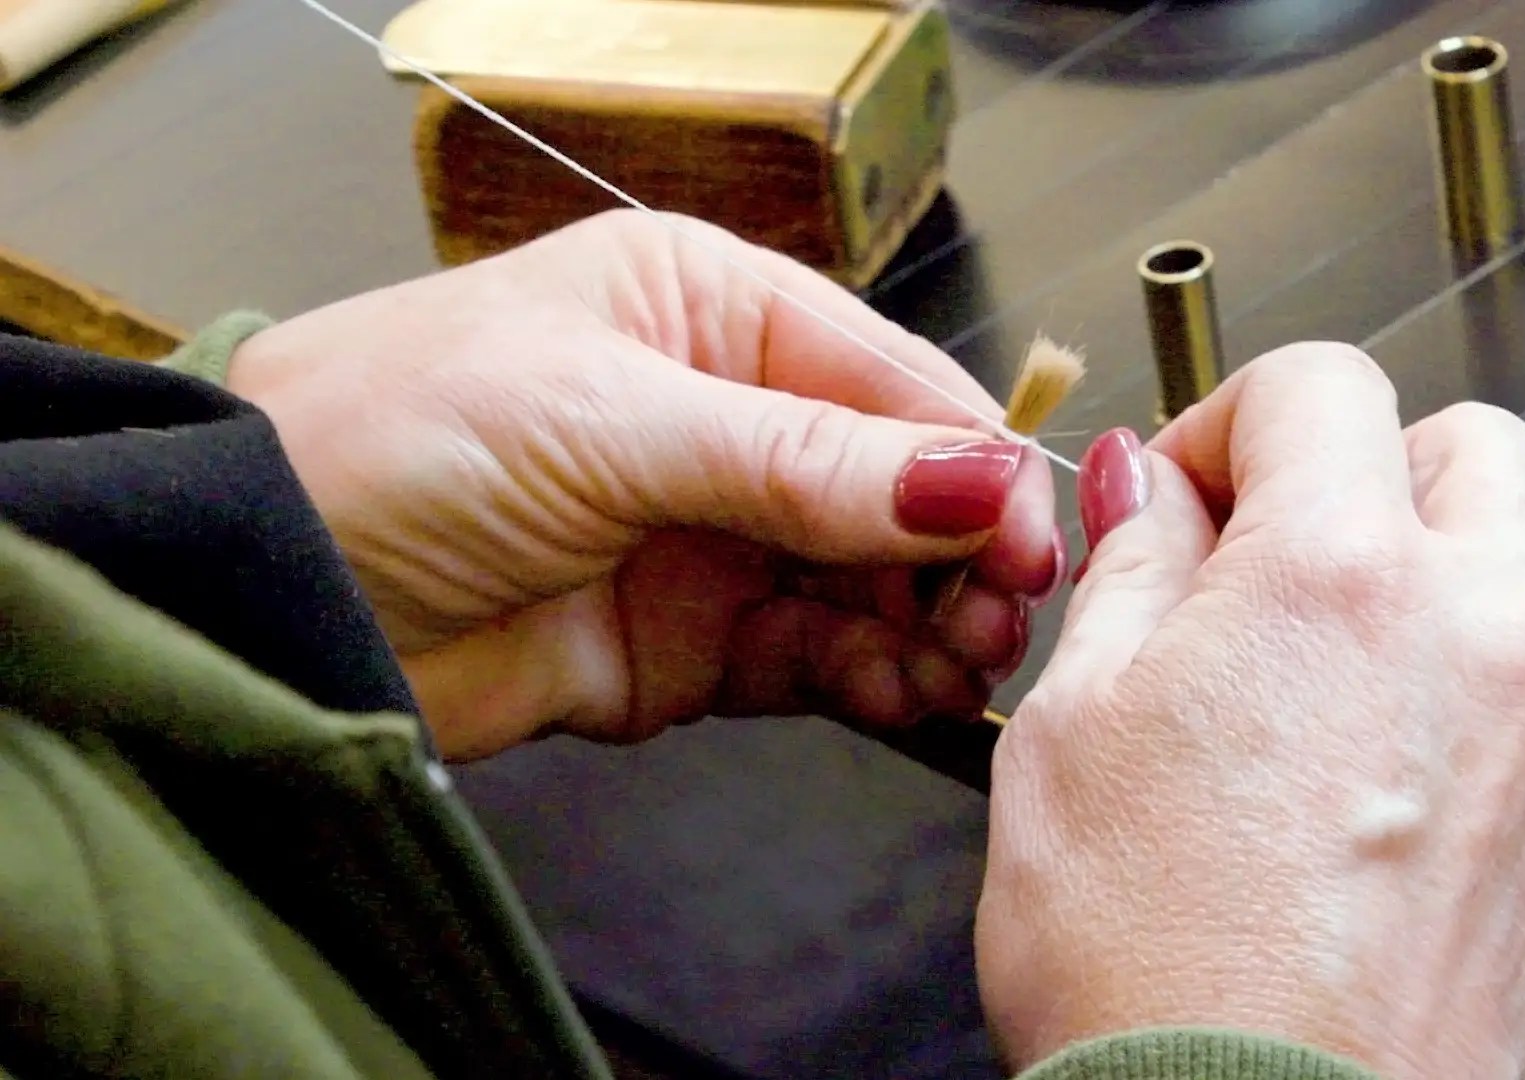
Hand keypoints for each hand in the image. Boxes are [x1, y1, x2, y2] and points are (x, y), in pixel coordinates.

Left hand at [226, 209, 1060, 759]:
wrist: (265, 582)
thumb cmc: (391, 435)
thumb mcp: (616, 421)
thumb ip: (805, 464)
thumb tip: (976, 478)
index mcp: (710, 310)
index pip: (888, 383)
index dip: (970, 463)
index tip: (1027, 542)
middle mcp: (723, 416)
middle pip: (897, 490)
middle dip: (958, 556)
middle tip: (994, 621)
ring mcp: (710, 535)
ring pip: (868, 583)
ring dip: (922, 626)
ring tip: (950, 666)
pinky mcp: (689, 644)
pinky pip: (814, 659)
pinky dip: (865, 680)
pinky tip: (893, 693)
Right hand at [976, 345, 1524, 1078]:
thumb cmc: (1152, 967)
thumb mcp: (1072, 731)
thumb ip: (1127, 571)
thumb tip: (1144, 489)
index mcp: (1337, 575)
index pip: (1318, 384)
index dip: (1226, 420)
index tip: (1183, 496)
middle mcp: (1473, 625)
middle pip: (1461, 441)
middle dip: (1355, 461)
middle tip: (1260, 547)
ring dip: (1436, 547)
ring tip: (1332, 638)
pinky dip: (1479, 647)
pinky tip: (1385, 730)